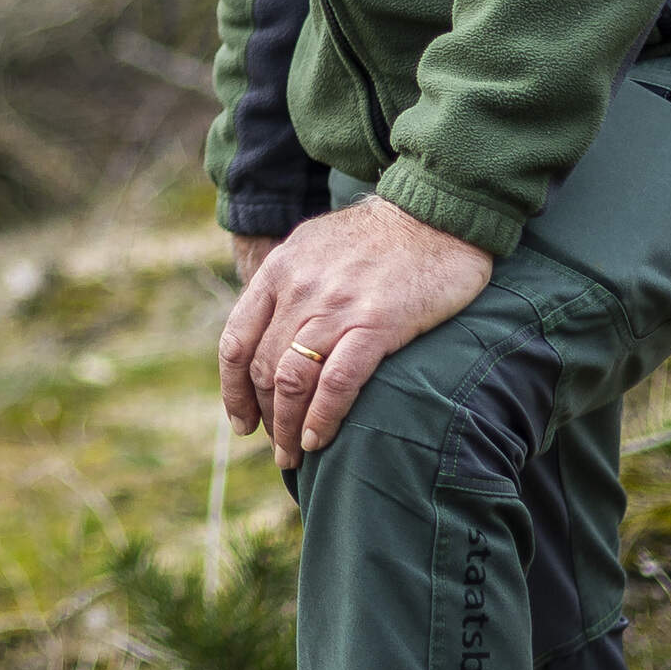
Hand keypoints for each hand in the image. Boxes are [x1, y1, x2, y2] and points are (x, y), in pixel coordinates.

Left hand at [217, 196, 494, 467]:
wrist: (437, 214)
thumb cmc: (381, 237)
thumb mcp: (316, 246)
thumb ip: (290, 284)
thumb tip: (272, 329)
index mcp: (279, 271)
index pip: (236, 341)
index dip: (233, 390)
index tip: (242, 421)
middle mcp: (298, 290)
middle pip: (263, 368)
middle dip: (265, 416)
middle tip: (278, 446)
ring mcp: (336, 307)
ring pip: (292, 381)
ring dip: (288, 427)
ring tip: (295, 454)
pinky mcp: (376, 324)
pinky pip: (336, 383)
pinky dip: (322, 417)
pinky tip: (320, 439)